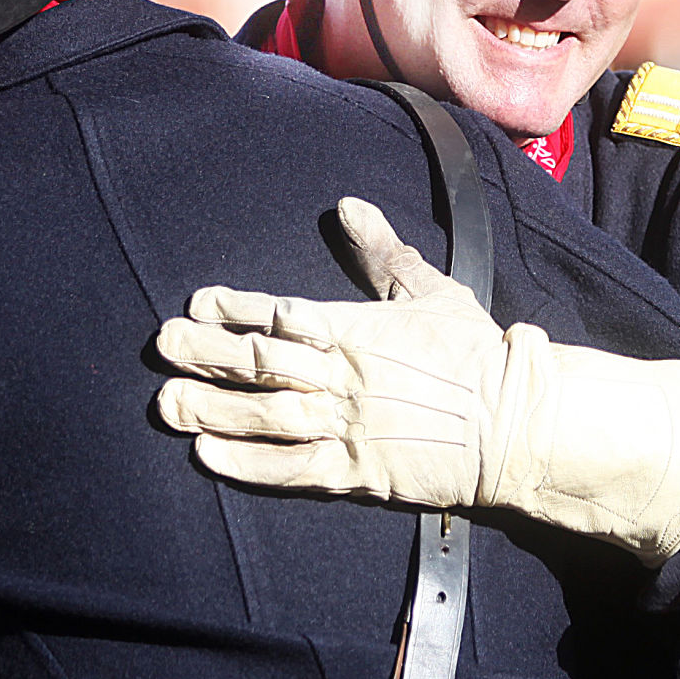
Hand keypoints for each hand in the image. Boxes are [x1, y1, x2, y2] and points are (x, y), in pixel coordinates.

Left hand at [157, 197, 510, 508]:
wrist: (516, 422)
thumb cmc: (477, 352)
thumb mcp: (431, 291)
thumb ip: (384, 252)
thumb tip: (349, 207)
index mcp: (357, 329)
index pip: (282, 314)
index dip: (235, 309)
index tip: (197, 305)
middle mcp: (344, 376)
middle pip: (261, 362)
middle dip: (206, 354)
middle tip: (163, 347)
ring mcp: (349, 426)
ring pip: (267, 415)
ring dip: (213, 409)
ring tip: (168, 404)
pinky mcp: (360, 471)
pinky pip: (293, 468)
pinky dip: (248, 464)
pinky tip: (209, 455)